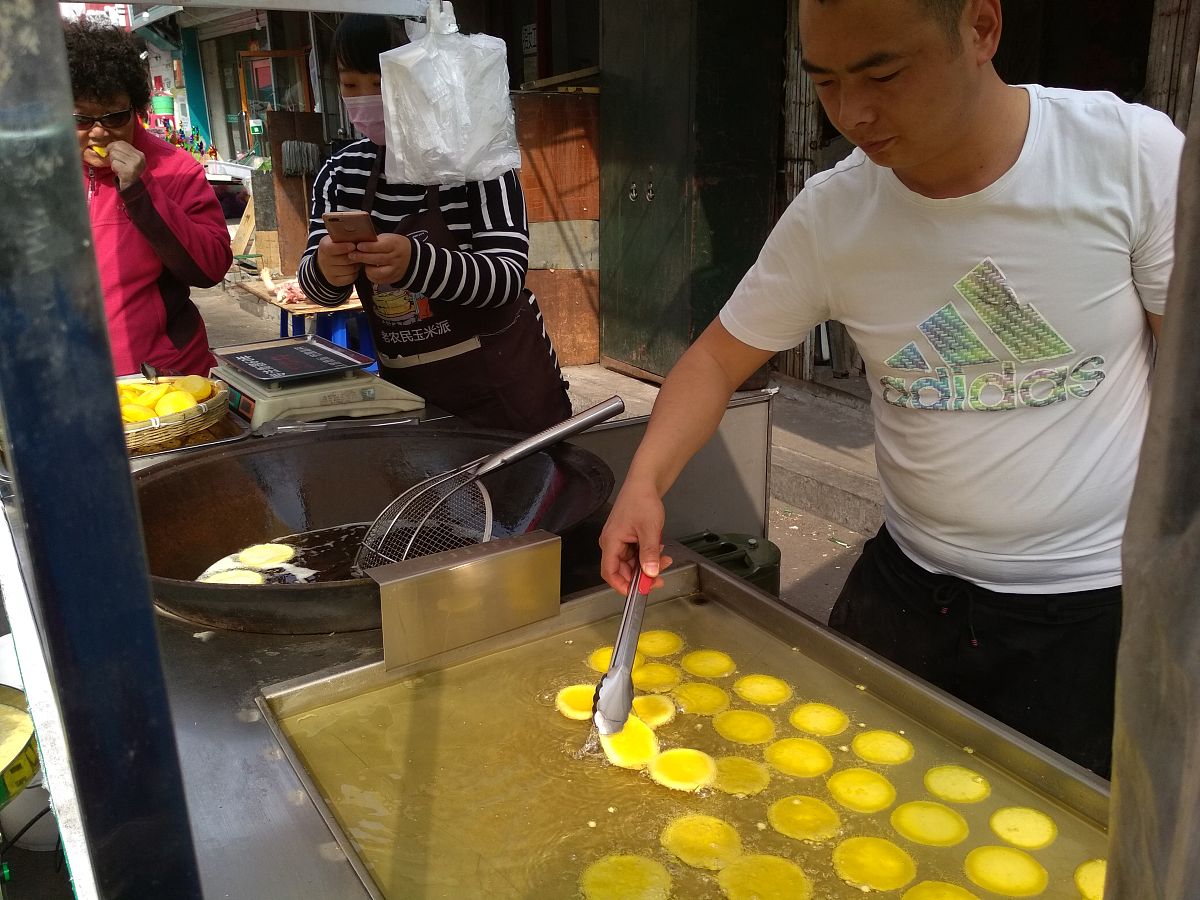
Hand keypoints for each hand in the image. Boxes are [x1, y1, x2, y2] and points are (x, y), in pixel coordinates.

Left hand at [106, 140, 145, 189]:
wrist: (136, 189)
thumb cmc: (131, 174)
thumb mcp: (132, 161)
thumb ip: (124, 152)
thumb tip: (110, 145)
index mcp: (140, 154)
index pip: (122, 143)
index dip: (113, 145)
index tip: (110, 151)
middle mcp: (138, 158)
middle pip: (117, 147)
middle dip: (112, 154)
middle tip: (116, 162)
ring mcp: (133, 165)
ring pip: (114, 155)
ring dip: (113, 162)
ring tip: (119, 168)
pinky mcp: (127, 171)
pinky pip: (114, 164)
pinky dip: (114, 169)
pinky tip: (119, 173)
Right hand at [317, 235, 359, 286]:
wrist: (326, 263)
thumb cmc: (337, 247)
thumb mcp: (337, 239)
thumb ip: (345, 237)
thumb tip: (360, 236)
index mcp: (324, 246)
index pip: (332, 248)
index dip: (343, 247)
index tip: (353, 245)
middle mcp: (324, 260)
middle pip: (345, 259)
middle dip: (355, 256)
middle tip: (360, 252)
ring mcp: (329, 272)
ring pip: (350, 269)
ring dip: (356, 265)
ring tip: (356, 260)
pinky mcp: (335, 281)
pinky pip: (350, 278)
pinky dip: (355, 273)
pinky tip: (353, 268)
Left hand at [349, 233, 412, 285]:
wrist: (410, 257)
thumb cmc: (394, 245)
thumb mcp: (388, 238)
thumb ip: (375, 241)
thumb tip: (358, 243)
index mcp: (395, 245)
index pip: (380, 247)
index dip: (368, 247)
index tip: (358, 246)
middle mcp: (396, 258)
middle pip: (376, 259)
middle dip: (362, 257)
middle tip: (352, 255)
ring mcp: (394, 270)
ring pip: (376, 272)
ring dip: (366, 268)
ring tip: (362, 263)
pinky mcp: (392, 279)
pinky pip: (377, 279)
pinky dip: (370, 274)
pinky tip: (369, 269)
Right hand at [598, 477, 672, 594]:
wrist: (644, 483)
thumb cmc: (641, 500)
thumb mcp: (649, 529)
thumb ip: (649, 553)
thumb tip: (650, 573)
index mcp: (611, 542)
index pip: (610, 572)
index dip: (622, 586)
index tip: (638, 593)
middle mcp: (612, 543)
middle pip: (623, 570)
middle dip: (641, 576)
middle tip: (659, 577)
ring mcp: (619, 541)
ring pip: (631, 563)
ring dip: (647, 565)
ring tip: (664, 559)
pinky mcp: (627, 538)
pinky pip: (635, 554)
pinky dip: (647, 556)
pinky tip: (658, 550)